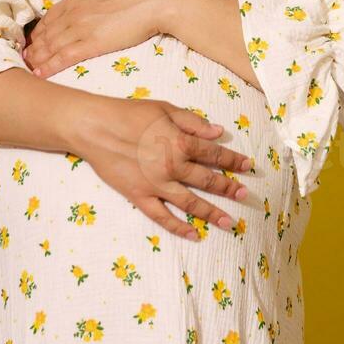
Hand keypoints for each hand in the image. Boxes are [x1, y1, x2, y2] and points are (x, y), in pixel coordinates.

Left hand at [23, 0, 179, 77]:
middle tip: (23, 60)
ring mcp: (80, 27)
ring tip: (27, 70)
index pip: (48, 19)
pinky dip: (49, 66)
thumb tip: (91, 10)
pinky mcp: (91, 43)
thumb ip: (92, 2)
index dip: (38, 33)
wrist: (155, 1)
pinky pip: (63, 57)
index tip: (32, 44)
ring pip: (49, 46)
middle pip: (45, 34)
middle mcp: (73, 12)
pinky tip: (40, 74)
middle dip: (32, 48)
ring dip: (36, 59)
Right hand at [69, 96, 254, 240]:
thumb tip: (219, 132)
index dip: (233, 160)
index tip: (249, 166)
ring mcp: (156, 185)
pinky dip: (179, 227)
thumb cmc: (128, 113)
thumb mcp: (164, 108)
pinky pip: (162, 217)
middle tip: (245, 195)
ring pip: (191, 203)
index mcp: (180, 141)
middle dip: (229, 188)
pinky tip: (194, 235)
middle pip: (207, 180)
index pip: (214, 153)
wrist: (94, 127)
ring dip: (212, 213)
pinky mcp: (139, 196)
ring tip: (230, 223)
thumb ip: (193, 122)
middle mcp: (172, 166)